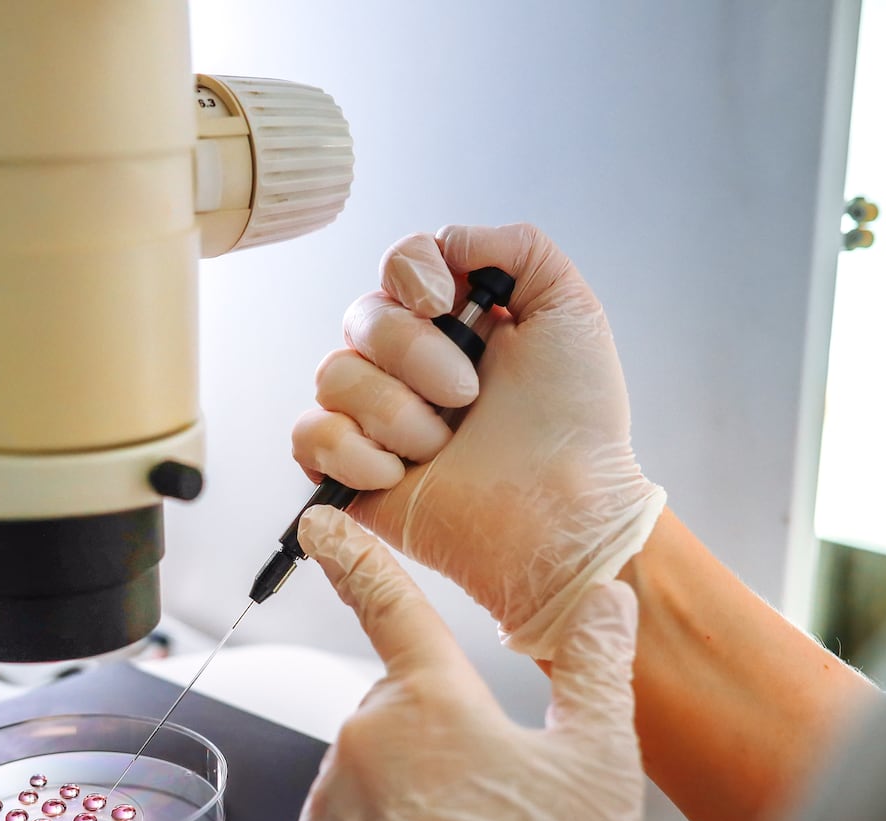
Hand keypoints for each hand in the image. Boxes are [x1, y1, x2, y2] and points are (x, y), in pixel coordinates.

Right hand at [291, 224, 664, 657]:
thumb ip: (517, 247)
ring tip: (442, 446)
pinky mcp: (349, 468)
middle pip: (362, 317)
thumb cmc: (576, 425)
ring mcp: (374, 415)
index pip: (398, 263)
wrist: (563, 515)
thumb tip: (446, 241)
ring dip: (396, 413)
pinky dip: (354, 454)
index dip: (411, 274)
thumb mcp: (569, 310)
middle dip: (416, 355)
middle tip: (468, 398)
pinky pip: (309, 435)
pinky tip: (399, 473)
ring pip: (332, 375)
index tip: (446, 304)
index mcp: (452, 319)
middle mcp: (406, 362)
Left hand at [294, 506, 642, 820]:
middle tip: (502, 804)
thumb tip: (607, 601)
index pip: (390, 604)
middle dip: (446, 737)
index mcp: (430, 702)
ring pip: (377, 767)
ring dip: (415, 791)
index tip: (320, 522)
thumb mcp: (600, 766)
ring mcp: (329, 801)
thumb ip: (597, 668)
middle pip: (405, 708)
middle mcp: (363, 739)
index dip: (358, 553)